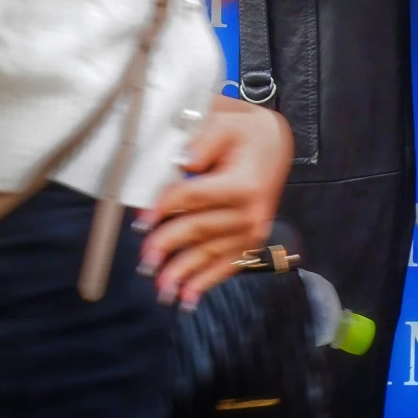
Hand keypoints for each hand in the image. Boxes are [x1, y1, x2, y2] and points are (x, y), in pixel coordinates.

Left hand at [137, 96, 293, 307]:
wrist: (276, 145)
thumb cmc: (246, 131)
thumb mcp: (226, 120)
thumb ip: (203, 140)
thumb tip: (184, 163)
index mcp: (242, 184)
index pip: (194, 197)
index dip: (164, 208)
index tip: (141, 222)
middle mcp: (250, 212)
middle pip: (200, 230)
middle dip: (169, 247)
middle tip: (145, 262)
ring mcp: (252, 230)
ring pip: (211, 254)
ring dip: (185, 272)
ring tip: (162, 288)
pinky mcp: (251, 240)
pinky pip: (227, 265)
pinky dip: (207, 282)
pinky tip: (188, 297)